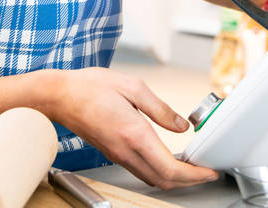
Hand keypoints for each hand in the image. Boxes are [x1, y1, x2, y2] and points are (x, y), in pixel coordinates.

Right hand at [44, 67, 219, 189]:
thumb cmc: (89, 87)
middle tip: (205, 171)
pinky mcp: (112, 153)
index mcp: (134, 133)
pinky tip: (167, 159)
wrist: (58, 96)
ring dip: (174, 178)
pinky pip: (141, 171)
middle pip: (163, 181)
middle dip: (189, 181)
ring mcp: (117, 155)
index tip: (209, 172)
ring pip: (152, 179)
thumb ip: (161, 109)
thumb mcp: (132, 87)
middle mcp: (125, 150)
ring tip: (191, 166)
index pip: (170, 168)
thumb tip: (182, 125)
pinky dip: (159, 171)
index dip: (194, 175)